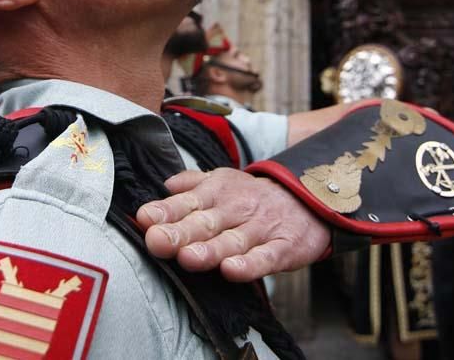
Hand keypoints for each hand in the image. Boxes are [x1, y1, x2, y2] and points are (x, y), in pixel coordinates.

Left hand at [137, 169, 329, 281]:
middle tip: (157, 241)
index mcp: (215, 192)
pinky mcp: (283, 248)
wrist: (310, 199)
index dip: (164, 212)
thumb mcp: (222, 182)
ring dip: (210, 250)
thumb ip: (191, 185)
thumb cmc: (253, 198)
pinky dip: (249, 265)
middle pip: (204, 223)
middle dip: (180, 232)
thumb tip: (164, 186)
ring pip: (232, 242)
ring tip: (188, 258)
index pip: (186, 202)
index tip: (144, 220)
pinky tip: (231, 271)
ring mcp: (260, 229)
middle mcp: (235, 209)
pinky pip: (265, 258)